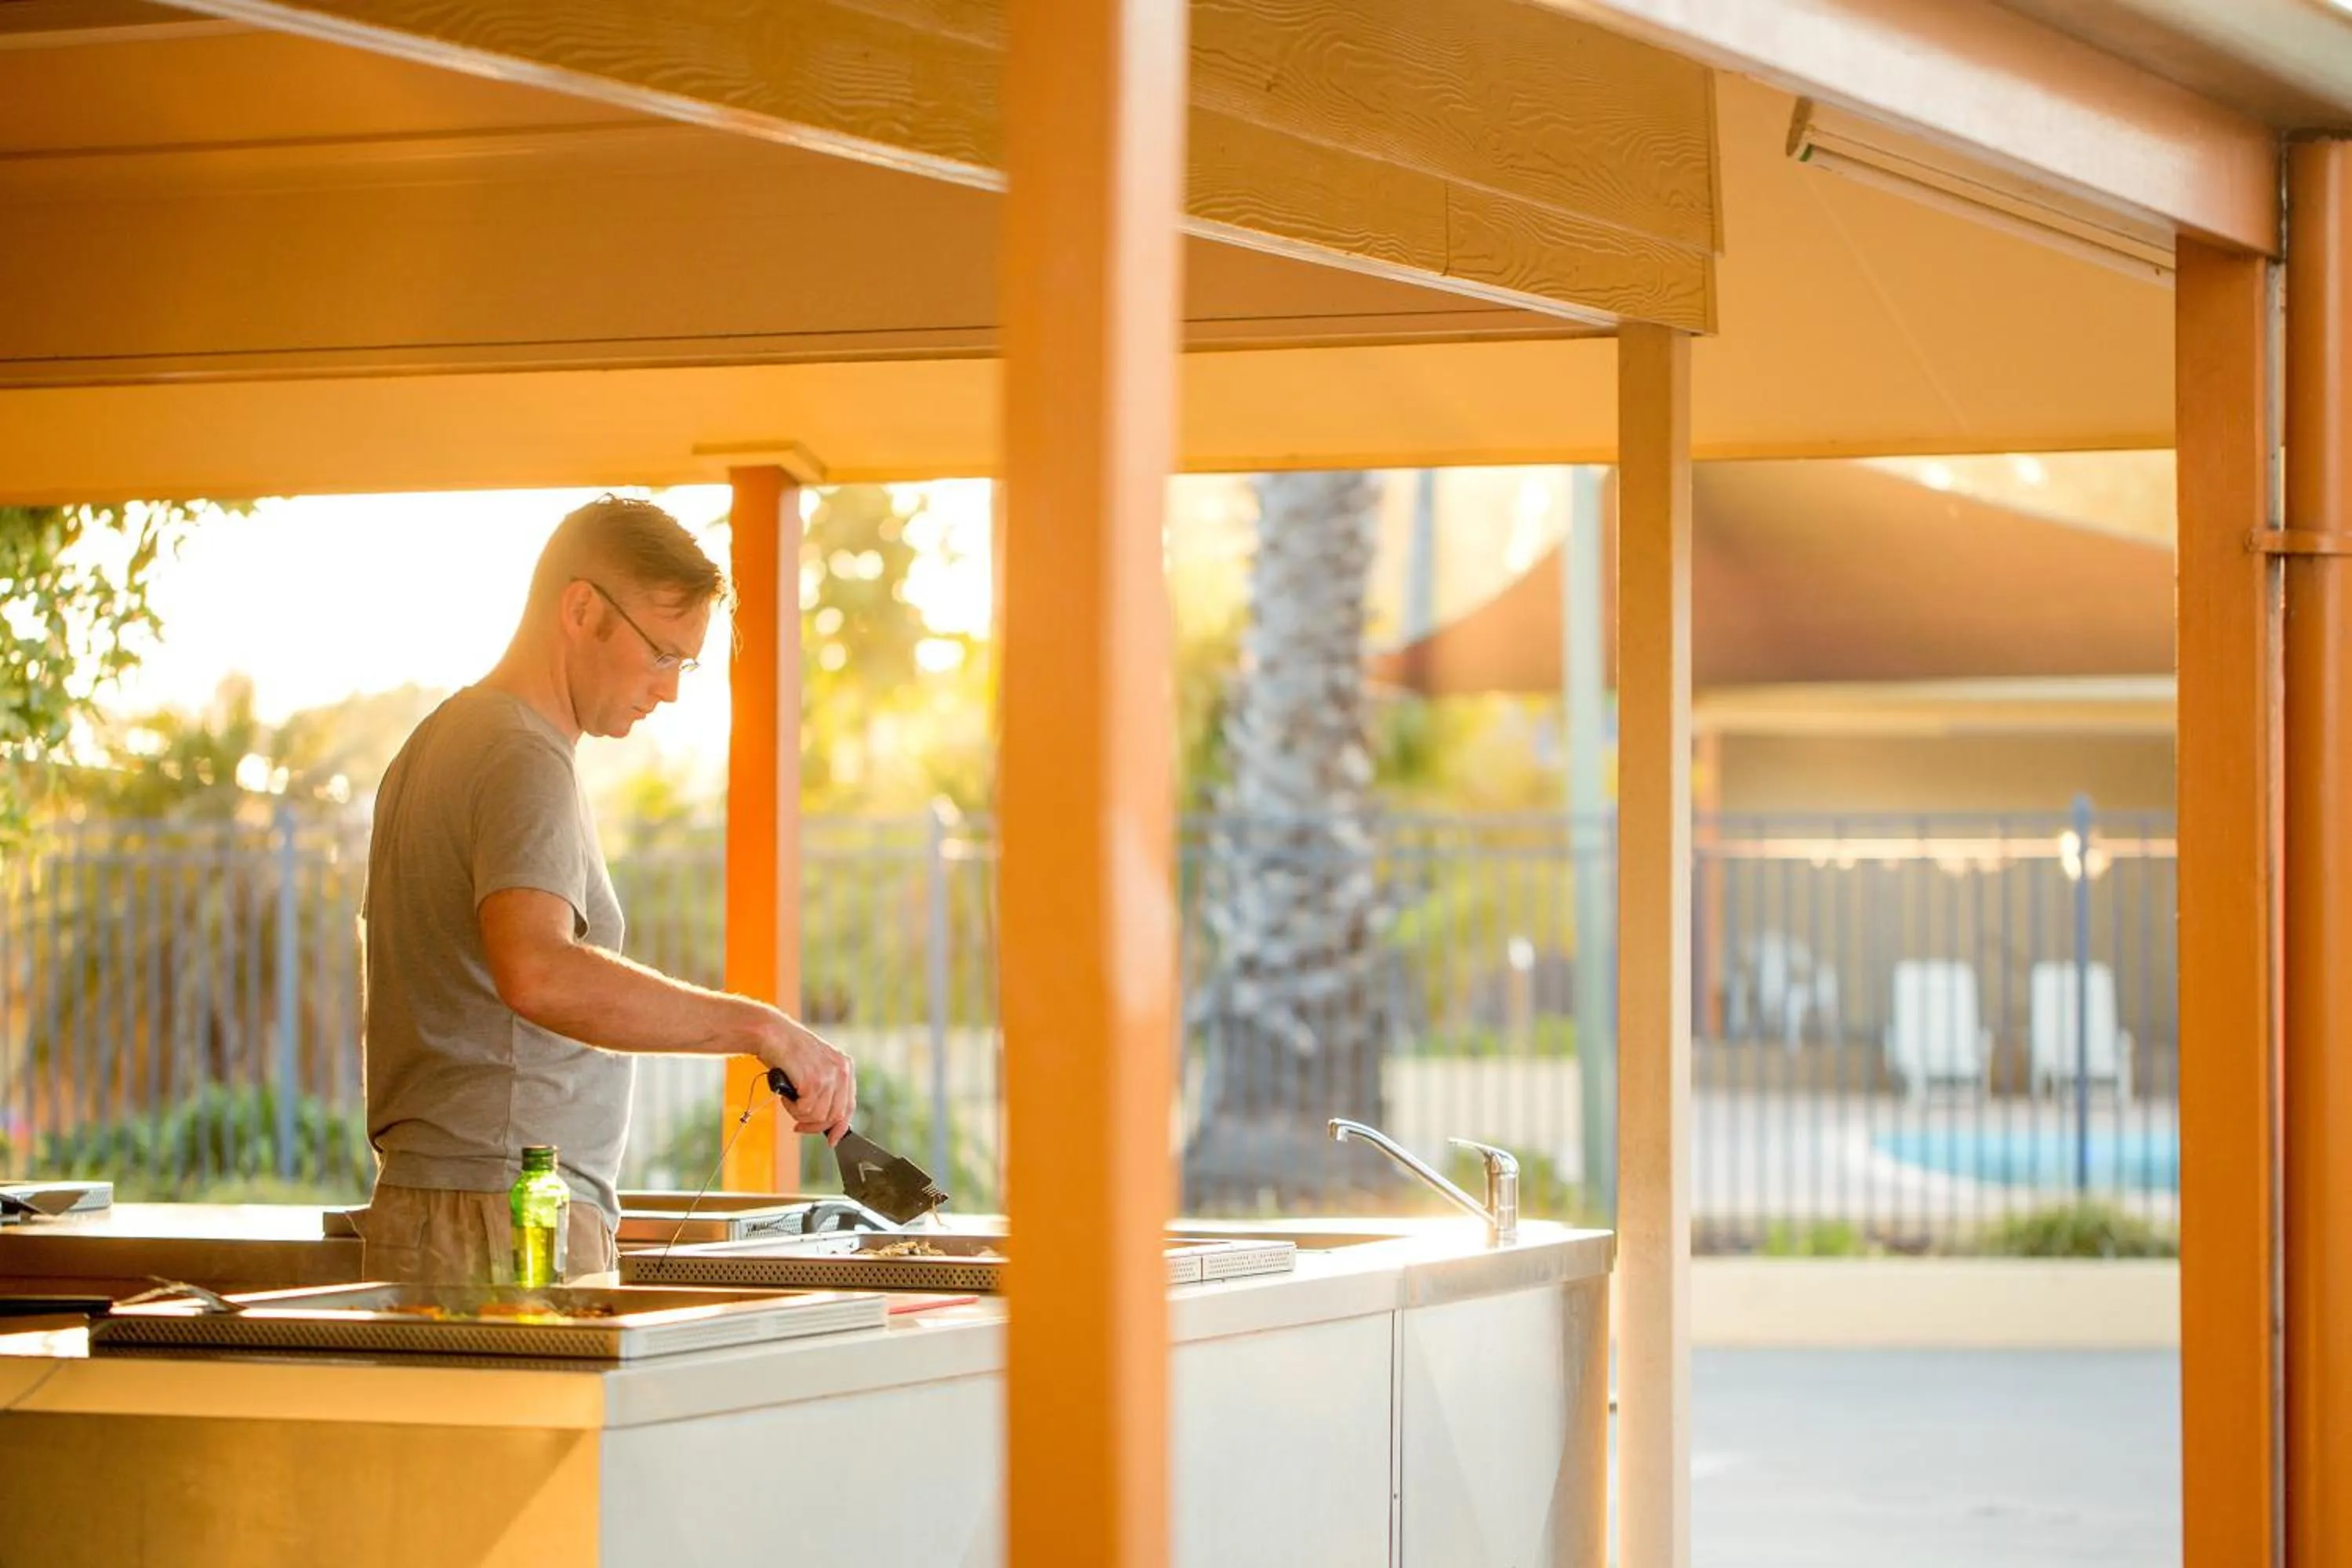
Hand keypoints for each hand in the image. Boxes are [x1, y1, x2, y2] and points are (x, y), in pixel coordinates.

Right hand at [756, 1009, 855, 1144]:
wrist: (771, 1033)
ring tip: (789, 1099)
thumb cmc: (787, 1052)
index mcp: (845, 1066)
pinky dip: (791, 1108)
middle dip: (815, 1126)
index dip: (840, 1127)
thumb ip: (825, 1089)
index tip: (831, 1140)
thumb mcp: (815, 1067)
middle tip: (798, 1126)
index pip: (849, 1106)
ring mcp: (829, 1075)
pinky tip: (785, 1095)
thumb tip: (826, 1120)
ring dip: (799, 1115)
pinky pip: (805, 1111)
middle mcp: (842, 1070)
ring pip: (818, 1116)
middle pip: (835, 1116)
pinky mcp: (814, 1081)